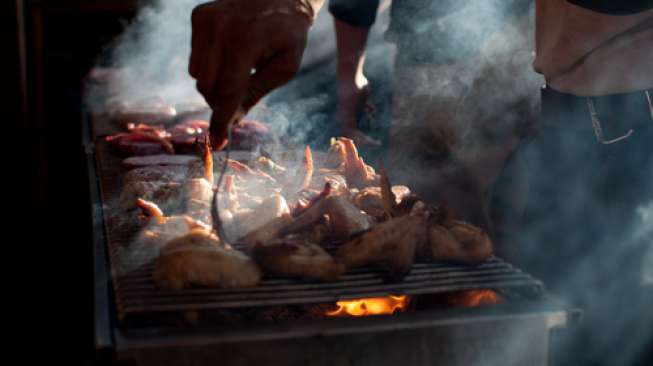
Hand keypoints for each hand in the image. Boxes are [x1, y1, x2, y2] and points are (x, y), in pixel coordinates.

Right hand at [189, 0, 316, 147]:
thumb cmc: (288, 34)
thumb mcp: (285, 67)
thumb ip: (257, 92)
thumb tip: (232, 120)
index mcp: (246, 40)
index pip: (227, 89)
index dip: (222, 119)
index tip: (218, 141)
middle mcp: (220, 28)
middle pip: (208, 86)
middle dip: (221, 102)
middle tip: (239, 103)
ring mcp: (206, 20)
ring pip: (197, 75)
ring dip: (215, 84)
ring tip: (239, 73)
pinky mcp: (199, 17)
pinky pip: (195, 59)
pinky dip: (210, 66)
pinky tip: (230, 56)